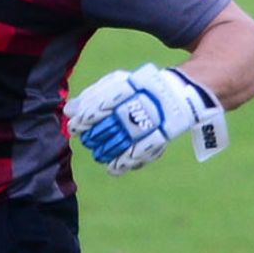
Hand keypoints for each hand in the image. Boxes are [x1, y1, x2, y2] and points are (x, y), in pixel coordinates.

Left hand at [64, 64, 227, 174]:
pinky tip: (113, 168)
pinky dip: (125, 163)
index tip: (76, 125)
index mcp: (133, 87)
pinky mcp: (163, 137)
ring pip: (126, 141)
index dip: (87, 116)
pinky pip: (141, 154)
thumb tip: (69, 110)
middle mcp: (145, 105)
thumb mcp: (120, 84)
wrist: (184, 93)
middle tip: (87, 140)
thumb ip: (94, 96)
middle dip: (96, 135)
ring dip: (108, 150)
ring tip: (99, 154)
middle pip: (113, 125)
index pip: (103, 103)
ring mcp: (155, 122)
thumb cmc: (145, 88)